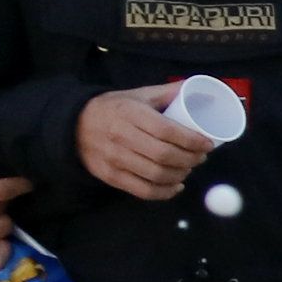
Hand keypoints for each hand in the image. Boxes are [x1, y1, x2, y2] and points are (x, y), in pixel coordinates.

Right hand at [76, 84, 215, 200]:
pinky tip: (176, 186)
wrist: (74, 125)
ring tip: (189, 168)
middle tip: (201, 157)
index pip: (167, 131)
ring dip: (180, 175)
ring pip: (156, 174)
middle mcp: (121, 137)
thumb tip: (196, 89)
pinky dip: (165, 192)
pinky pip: (143, 190)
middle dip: (190, 159)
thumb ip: (166, 93)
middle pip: (164, 155)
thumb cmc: (114, 109)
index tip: (207, 143)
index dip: (192, 140)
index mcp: (130, 113)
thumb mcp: (137, 95)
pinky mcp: (110, 176)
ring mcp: (114, 159)